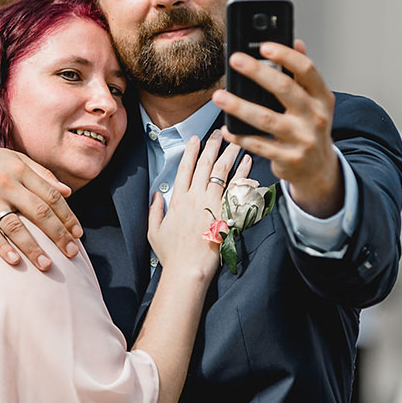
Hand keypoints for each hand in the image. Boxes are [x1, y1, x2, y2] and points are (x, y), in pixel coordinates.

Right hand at [0, 141, 81, 270]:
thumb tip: (68, 192)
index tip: (78, 235)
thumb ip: (42, 174)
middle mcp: (5, 183)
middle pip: (39, 212)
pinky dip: (2, 247)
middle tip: (72, 253)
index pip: (52, 196)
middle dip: (58, 234)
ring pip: (15, 226)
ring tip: (47, 265)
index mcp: (20, 170)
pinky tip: (15, 261)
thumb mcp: (15, 160)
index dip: (67, 216)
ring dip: (33, 248)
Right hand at [145, 133, 245, 279]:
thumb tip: (156, 195)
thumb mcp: (154, 231)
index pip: (185, 168)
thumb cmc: (171, 255)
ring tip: (235, 140)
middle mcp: (195, 197)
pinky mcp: (227, 213)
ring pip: (222, 171)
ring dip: (229, 153)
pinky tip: (247, 161)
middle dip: (212, 145)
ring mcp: (212, 204)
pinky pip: (237, 188)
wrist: (188, 270)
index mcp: (178, 200)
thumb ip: (154, 210)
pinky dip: (242, 173)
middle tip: (219, 132)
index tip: (196, 139)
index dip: (191, 151)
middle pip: (205, 165)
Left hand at [212, 39, 343, 217]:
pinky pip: (258, 145)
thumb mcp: (315, 101)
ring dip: (239, 106)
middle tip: (235, 60)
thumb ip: (304, 74)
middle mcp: (316, 117)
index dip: (286, 55)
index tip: (264, 45)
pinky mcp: (288, 158)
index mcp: (322, 98)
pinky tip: (227, 128)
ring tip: (219, 96)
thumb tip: (296, 42)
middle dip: (257, 72)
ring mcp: (302, 139)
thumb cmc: (311, 128)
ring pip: (266, 119)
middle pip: (285, 89)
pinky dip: (240, 136)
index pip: (306, 70)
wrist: (318, 169)